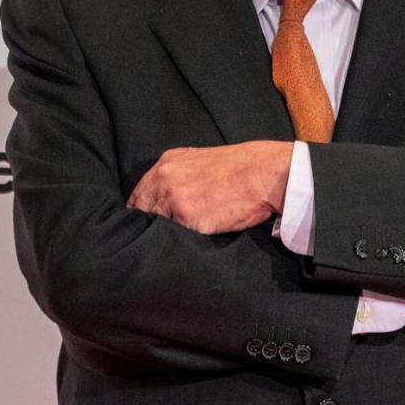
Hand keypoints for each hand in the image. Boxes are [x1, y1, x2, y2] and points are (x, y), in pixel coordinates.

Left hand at [127, 141, 292, 234]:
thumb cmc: (243, 170)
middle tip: (159, 239)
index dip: (144, 214)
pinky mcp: (186, 216)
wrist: (265, 174)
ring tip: (178, 242)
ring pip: (153, 226)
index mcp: (168, 162)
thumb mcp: (203, 163)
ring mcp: (173, 196)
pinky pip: (174, 237)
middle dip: (148, 226)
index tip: (150, 227)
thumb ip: (180, 178)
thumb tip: (168, 202)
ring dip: (162, 236)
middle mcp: (164, 176)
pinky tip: (193, 241)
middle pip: (140, 211)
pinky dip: (180, 242)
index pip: (139, 196)